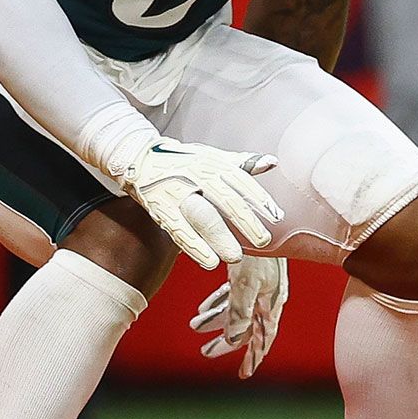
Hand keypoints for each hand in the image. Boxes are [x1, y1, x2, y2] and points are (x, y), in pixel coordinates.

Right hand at [113, 138, 281, 269]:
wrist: (140, 158)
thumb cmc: (184, 160)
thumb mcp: (213, 157)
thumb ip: (243, 163)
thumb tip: (272, 162)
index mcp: (214, 163)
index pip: (242, 181)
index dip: (260, 199)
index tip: (277, 216)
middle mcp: (197, 176)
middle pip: (225, 200)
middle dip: (245, 222)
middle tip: (263, 241)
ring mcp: (177, 192)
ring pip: (202, 217)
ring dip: (219, 238)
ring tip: (236, 257)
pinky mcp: (160, 208)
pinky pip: (179, 230)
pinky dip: (194, 247)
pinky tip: (209, 261)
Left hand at [192, 256, 286, 377]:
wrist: (257, 217)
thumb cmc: (257, 249)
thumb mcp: (246, 283)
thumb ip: (240, 312)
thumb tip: (234, 339)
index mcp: (271, 302)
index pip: (264, 337)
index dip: (254, 356)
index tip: (243, 373)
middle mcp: (268, 295)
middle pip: (248, 326)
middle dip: (227, 341)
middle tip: (206, 352)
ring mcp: (259, 283)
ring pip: (238, 309)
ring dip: (217, 320)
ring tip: (195, 326)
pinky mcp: (249, 270)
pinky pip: (234, 294)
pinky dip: (219, 303)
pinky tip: (203, 307)